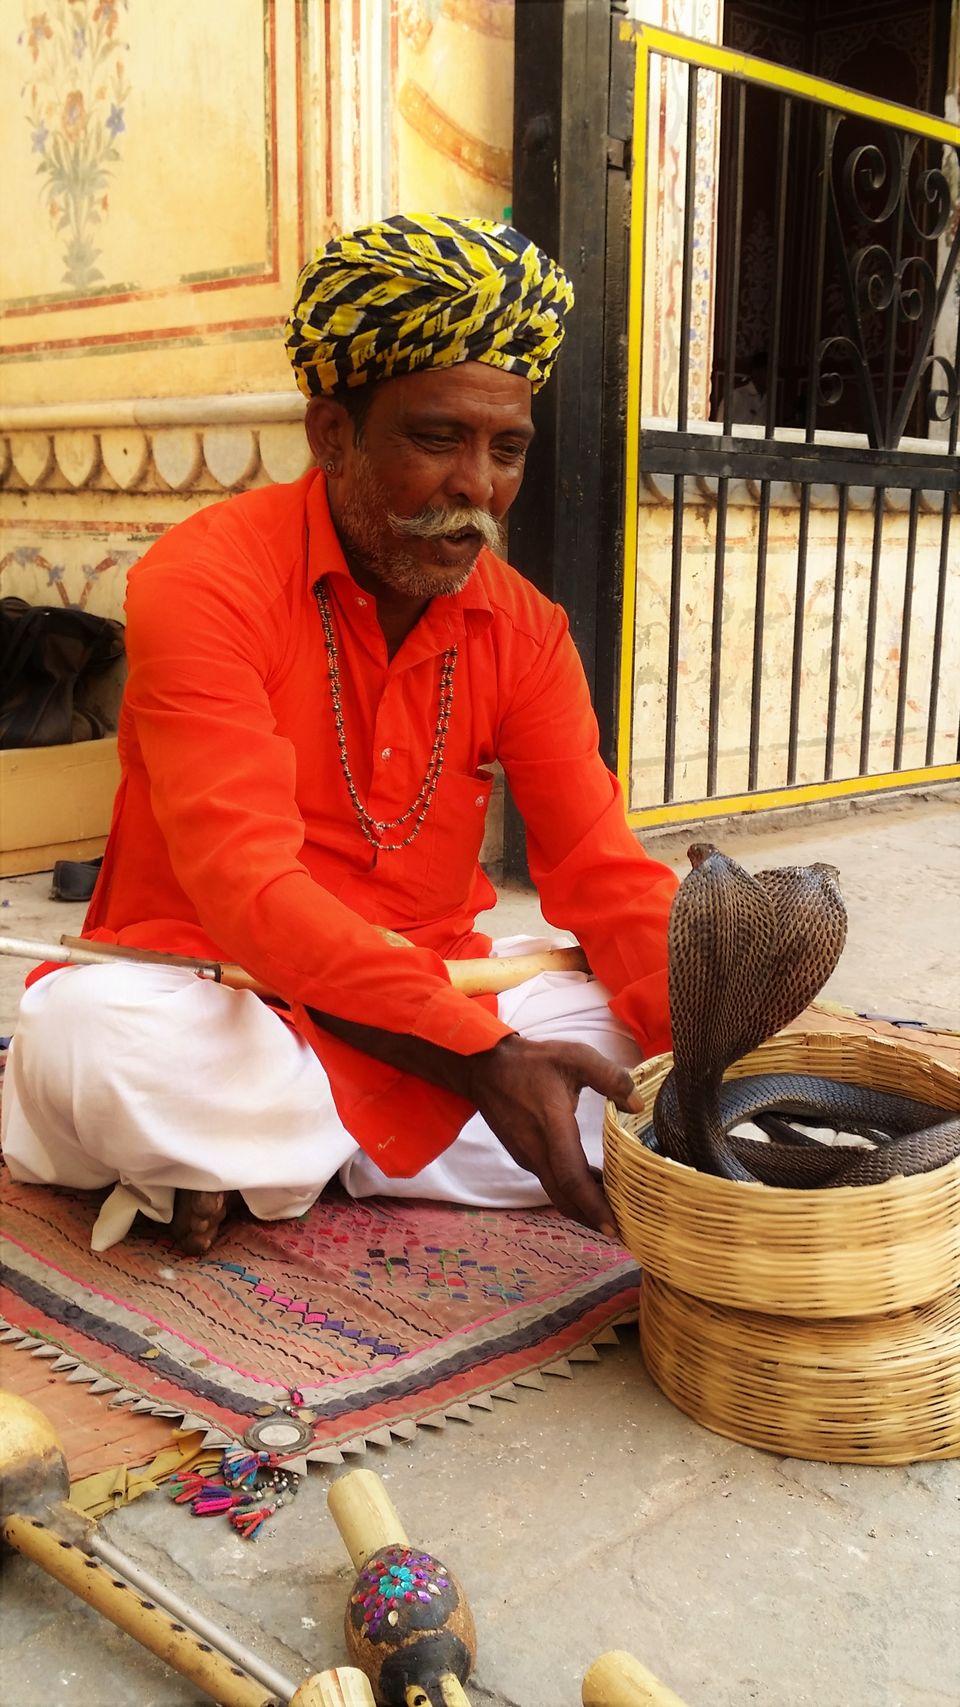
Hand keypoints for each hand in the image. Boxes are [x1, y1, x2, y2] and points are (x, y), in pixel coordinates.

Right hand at [463, 1034, 635, 1234]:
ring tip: (614, 1209)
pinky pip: (551, 1181)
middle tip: (624, 1230)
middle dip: (593, 1219)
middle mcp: (536, 1151)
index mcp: (551, 1129)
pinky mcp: (524, 1155)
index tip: (614, 1228)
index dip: (594, 1207)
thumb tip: (637, 1105)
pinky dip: (572, 1191)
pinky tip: (594, 1183)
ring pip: (557, 1193)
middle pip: (565, 1199)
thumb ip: (610, 1077)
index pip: (573, 1179)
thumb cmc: (531, 1061)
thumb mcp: (574, 1057)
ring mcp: (527, 1156)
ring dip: (583, 1205)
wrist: (483, 1067)